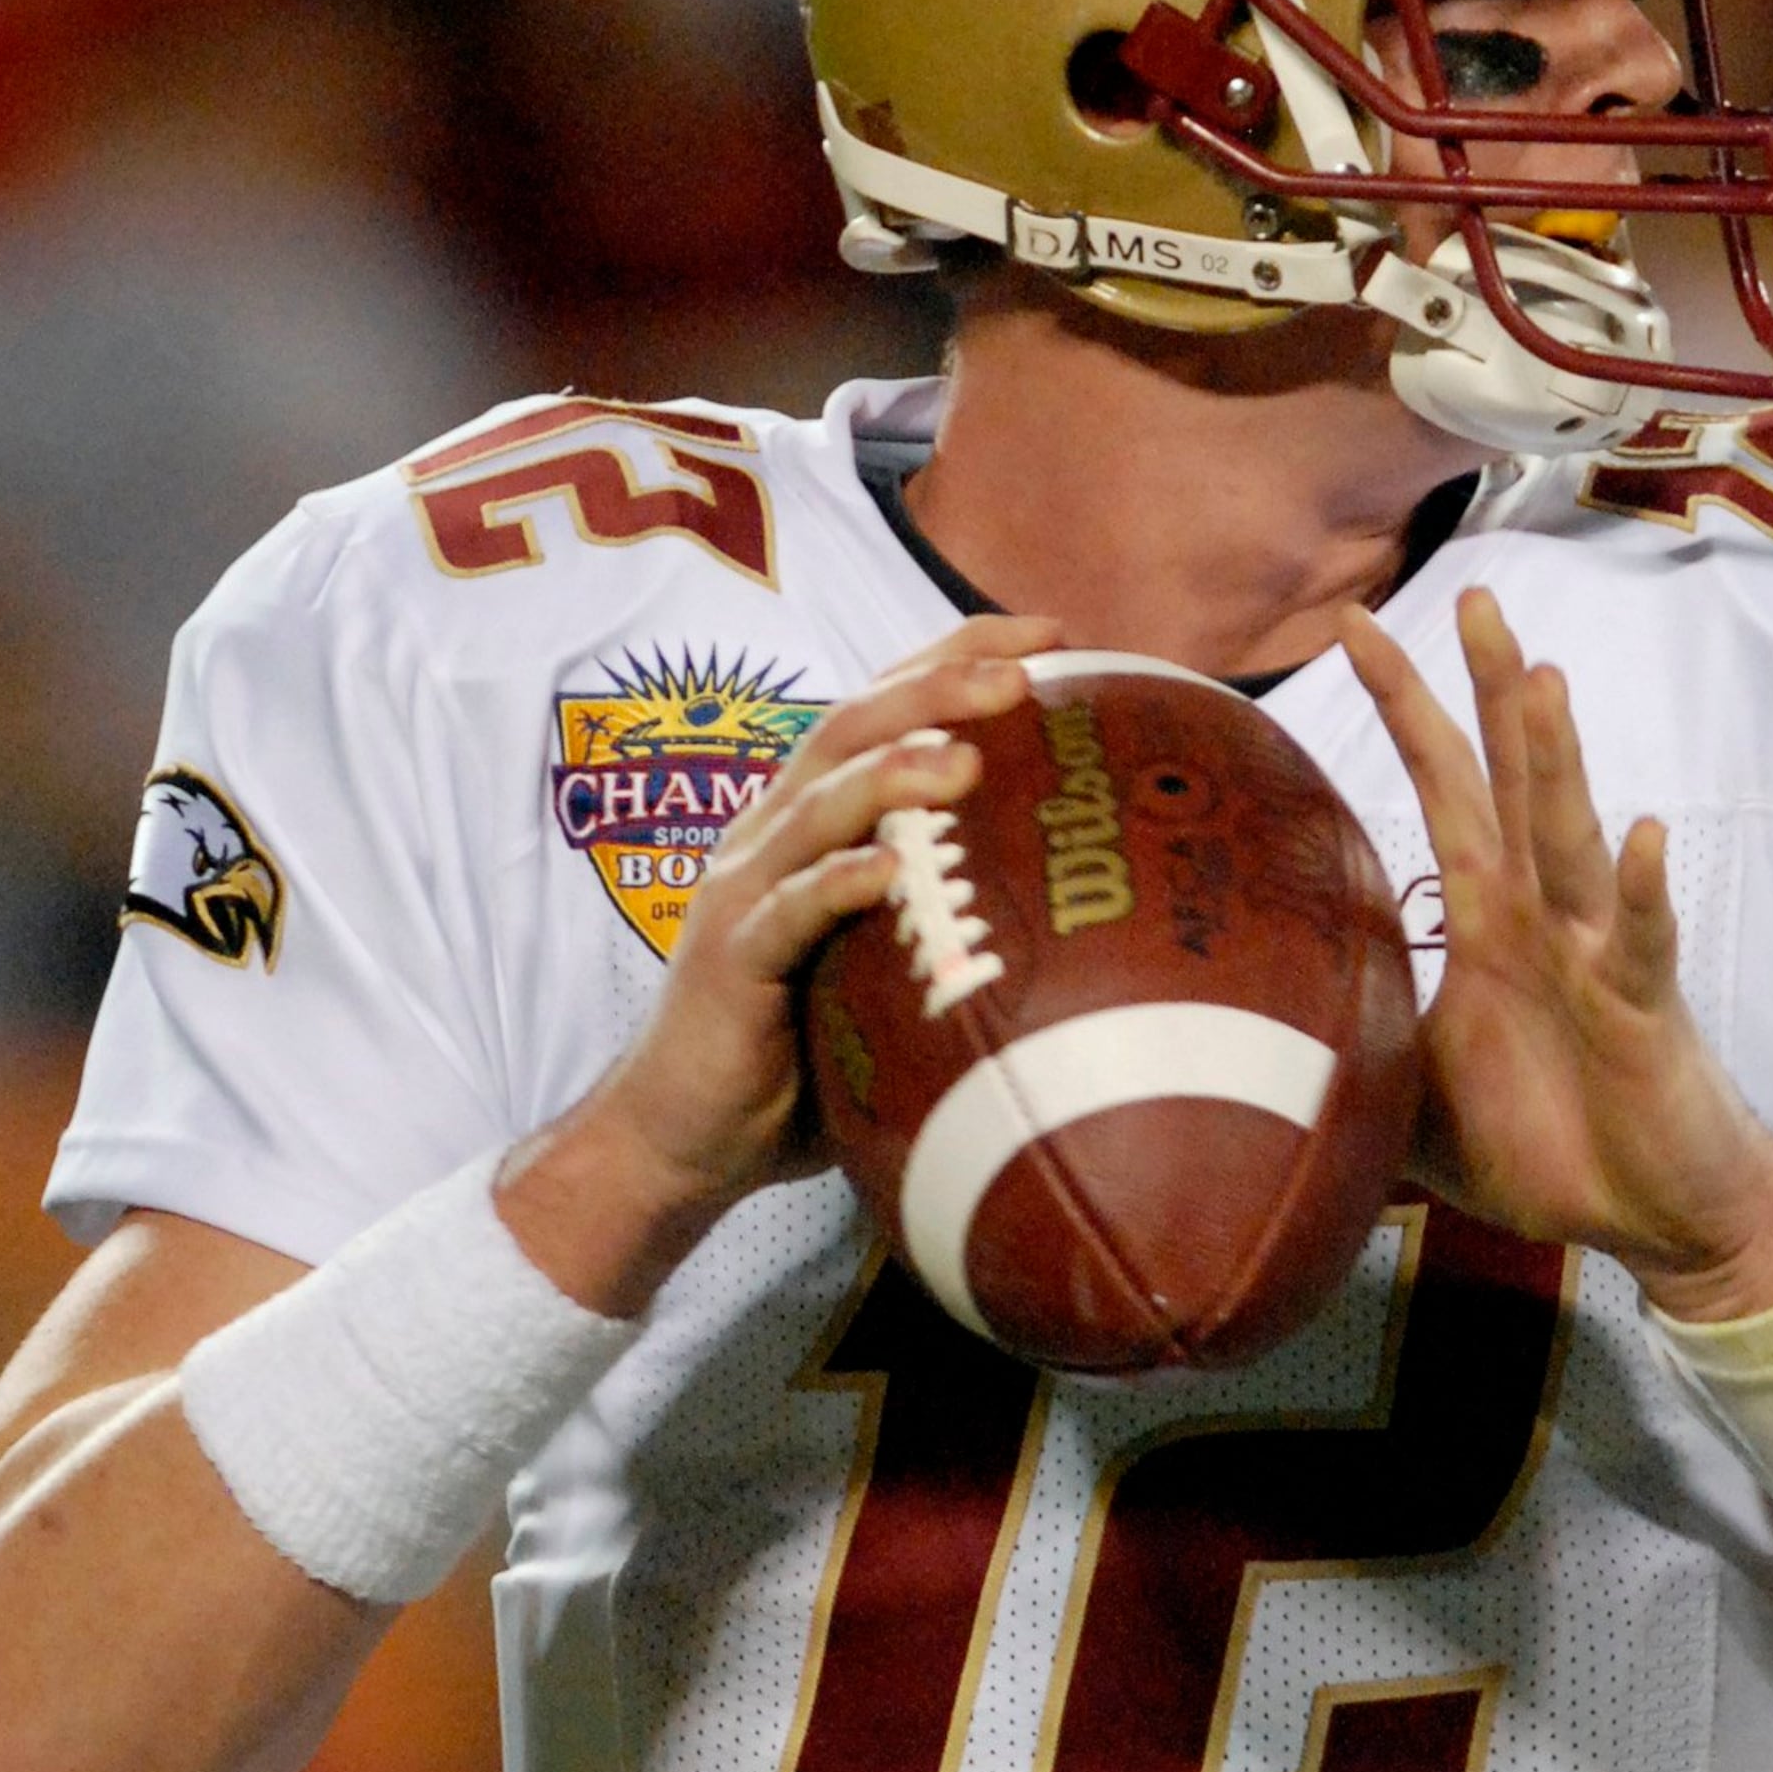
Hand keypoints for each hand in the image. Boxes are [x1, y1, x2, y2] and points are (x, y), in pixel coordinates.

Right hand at [499, 614, 1059, 1315]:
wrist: (686, 1136)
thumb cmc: (800, 1061)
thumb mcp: (887, 977)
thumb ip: (949, 929)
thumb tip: (1086, 933)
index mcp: (813, 824)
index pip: (885, 712)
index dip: (956, 657)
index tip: (1050, 635)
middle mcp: (774, 836)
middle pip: (853, 729)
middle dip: (937, 686)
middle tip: (1024, 670)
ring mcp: (746, 892)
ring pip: (820, 806)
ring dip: (892, 773)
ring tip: (966, 756)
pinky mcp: (731, 960)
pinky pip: (789, 913)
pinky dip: (839, 885)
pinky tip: (890, 870)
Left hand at [1343, 590, 1772, 1320]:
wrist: (1655, 1218)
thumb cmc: (1550, 1148)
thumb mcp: (1416, 1103)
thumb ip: (1347, 1058)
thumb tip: (1235, 1063)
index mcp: (1491, 922)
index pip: (1443, 791)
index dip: (1404, 709)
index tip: (1353, 623)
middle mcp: (1546, 918)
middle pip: (1510, 782)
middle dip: (1490, 690)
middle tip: (1471, 596)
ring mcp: (1599, 956)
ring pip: (1571, 839)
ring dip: (1555, 764)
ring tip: (1541, 680)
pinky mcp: (1644, 1011)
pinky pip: (1642, 942)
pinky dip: (1645, 894)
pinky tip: (1644, 838)